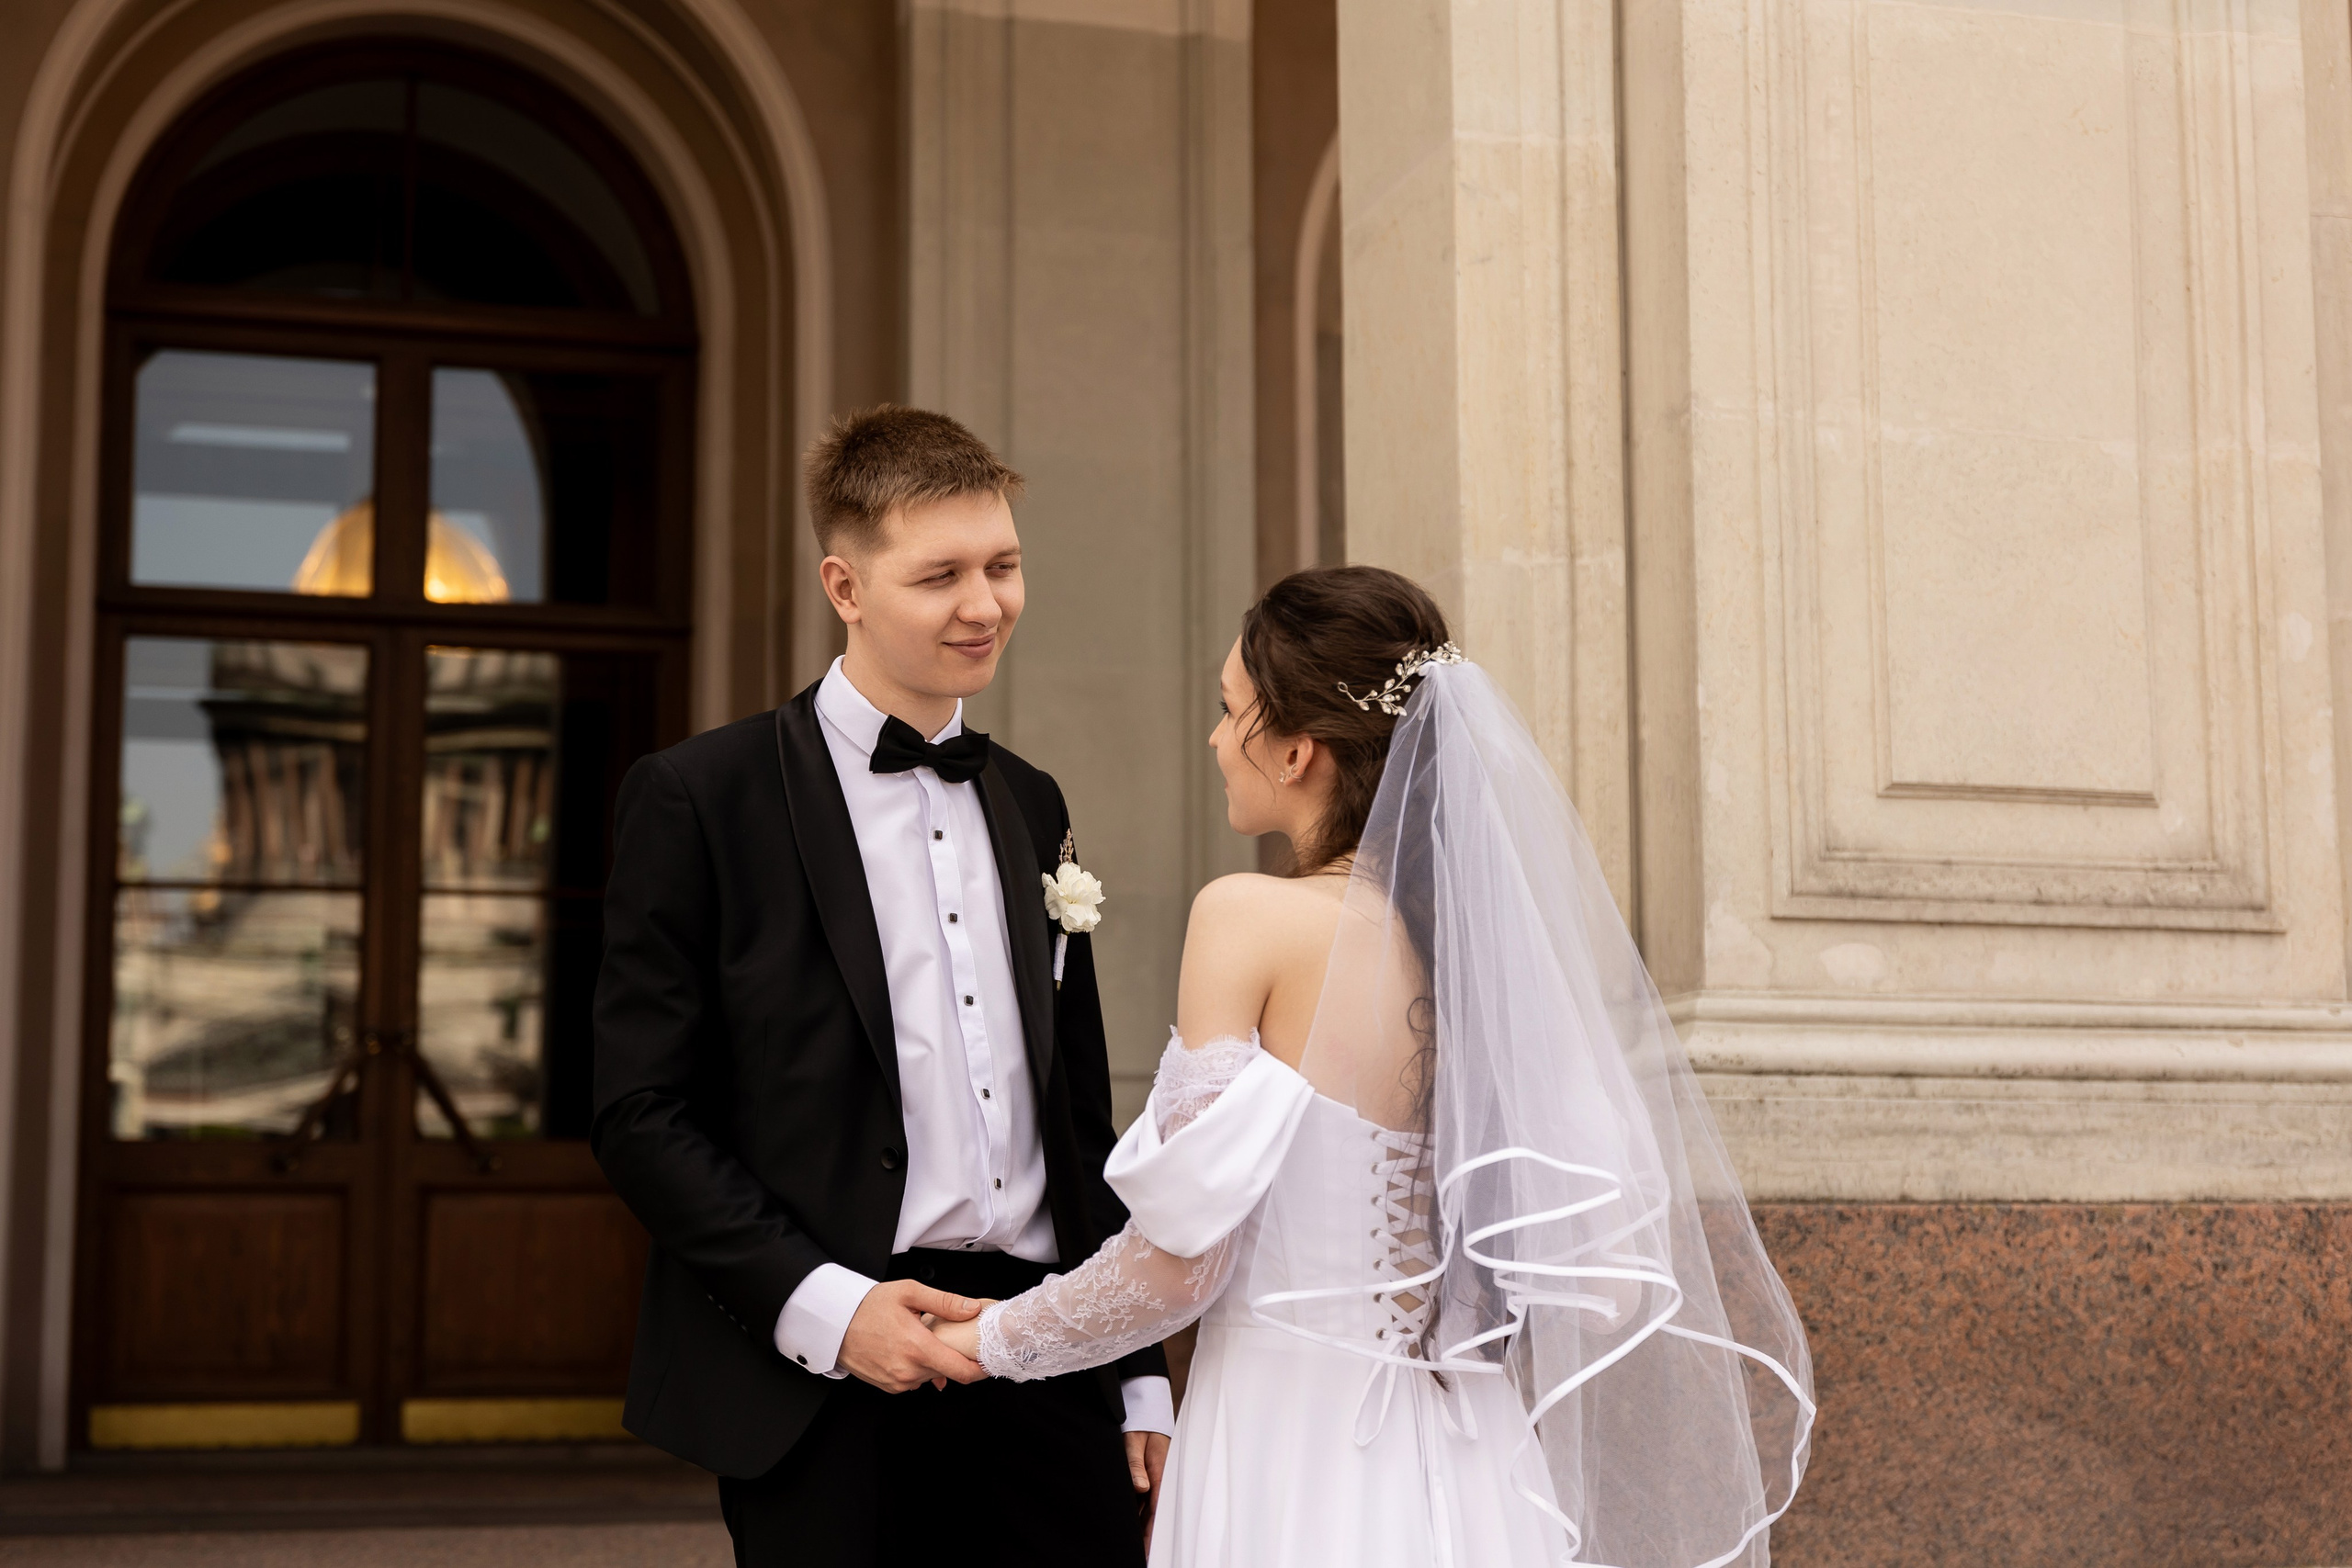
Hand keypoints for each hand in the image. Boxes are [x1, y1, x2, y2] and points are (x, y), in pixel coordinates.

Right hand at [837, 1280, 986, 1392]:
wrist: (834, 1323)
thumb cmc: (868, 1306)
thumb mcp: (908, 1292)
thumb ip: (945, 1302)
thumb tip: (972, 1309)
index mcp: (918, 1348)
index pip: (961, 1371)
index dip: (980, 1369)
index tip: (990, 1361)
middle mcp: (908, 1371)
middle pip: (947, 1371)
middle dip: (951, 1356)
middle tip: (945, 1335)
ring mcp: (897, 1382)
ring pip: (930, 1375)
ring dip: (932, 1361)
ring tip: (918, 1338)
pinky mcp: (888, 1386)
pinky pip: (913, 1380)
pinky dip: (916, 1367)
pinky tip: (906, 1349)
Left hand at [1127, 1431, 1169, 1549]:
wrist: (1145, 1411)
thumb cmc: (1140, 1425)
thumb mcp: (1134, 1440)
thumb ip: (1135, 1463)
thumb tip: (1140, 1487)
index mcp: (1161, 1472)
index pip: (1158, 1508)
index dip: (1154, 1531)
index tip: (1151, 1549)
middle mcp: (1161, 1479)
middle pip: (1155, 1514)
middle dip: (1151, 1536)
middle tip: (1146, 1556)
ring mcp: (1156, 1480)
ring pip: (1149, 1511)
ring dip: (1145, 1528)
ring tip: (1141, 1550)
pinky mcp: (1150, 1479)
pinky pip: (1145, 1503)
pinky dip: (1140, 1517)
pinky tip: (1134, 1531)